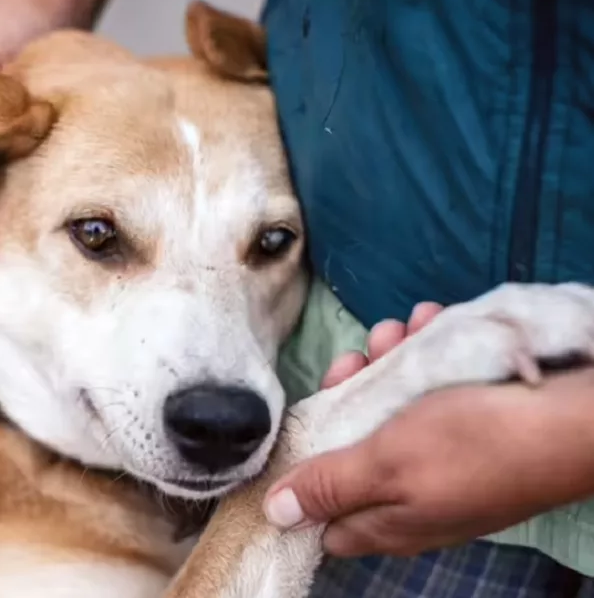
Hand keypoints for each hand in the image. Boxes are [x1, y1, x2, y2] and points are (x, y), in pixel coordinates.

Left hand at [264, 302, 593, 557]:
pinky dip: (426, 356)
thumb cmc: (475, 442)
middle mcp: (413, 495)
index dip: (304, 476)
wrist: (574, 417)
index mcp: (388, 519)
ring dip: (387, 364)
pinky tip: (431, 323)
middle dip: (347, 396)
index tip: (298, 427)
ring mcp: (443, 461)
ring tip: (397, 330)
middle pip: (353, 447)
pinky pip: (432, 393)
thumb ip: (331, 485)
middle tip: (354, 360)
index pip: (325, 517)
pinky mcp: (470, 427)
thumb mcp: (386, 463)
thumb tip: (277, 513)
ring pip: (392, 410)